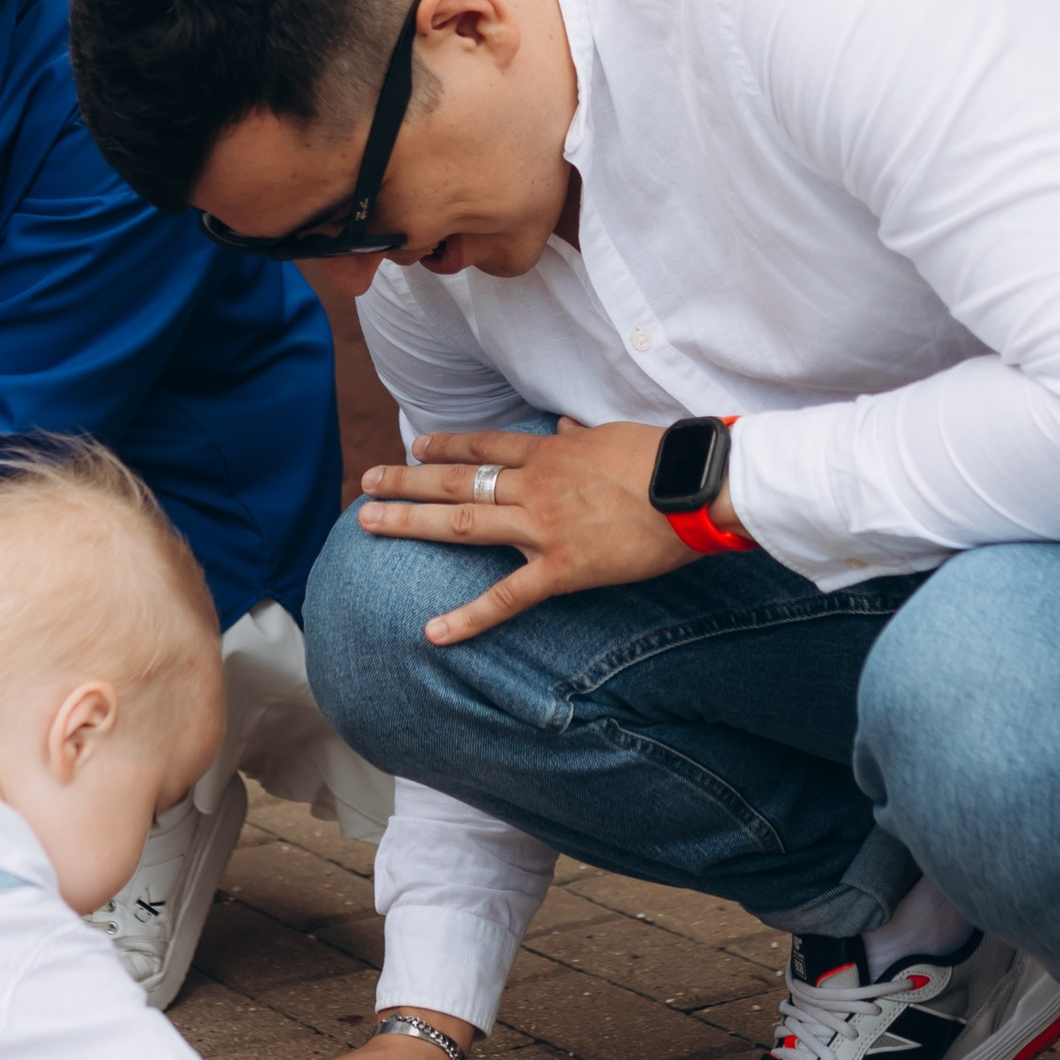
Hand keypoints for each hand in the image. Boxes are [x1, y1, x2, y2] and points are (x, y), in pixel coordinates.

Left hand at [356, 419, 682, 641]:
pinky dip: (468, 617)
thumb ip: (579, 436)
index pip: (483, 447)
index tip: (413, 445)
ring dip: (411, 521)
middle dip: (406, 480)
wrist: (693, 487)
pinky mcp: (562, 568)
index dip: (444, 446)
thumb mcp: (612, 434)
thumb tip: (562, 427)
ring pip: (463, 521)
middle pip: (456, 479)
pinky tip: (433, 632)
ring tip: (368, 522)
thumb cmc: (662, 457)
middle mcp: (533, 485)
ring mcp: (542, 527)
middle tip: (366, 483)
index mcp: (548, 452)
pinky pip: (507, 597)